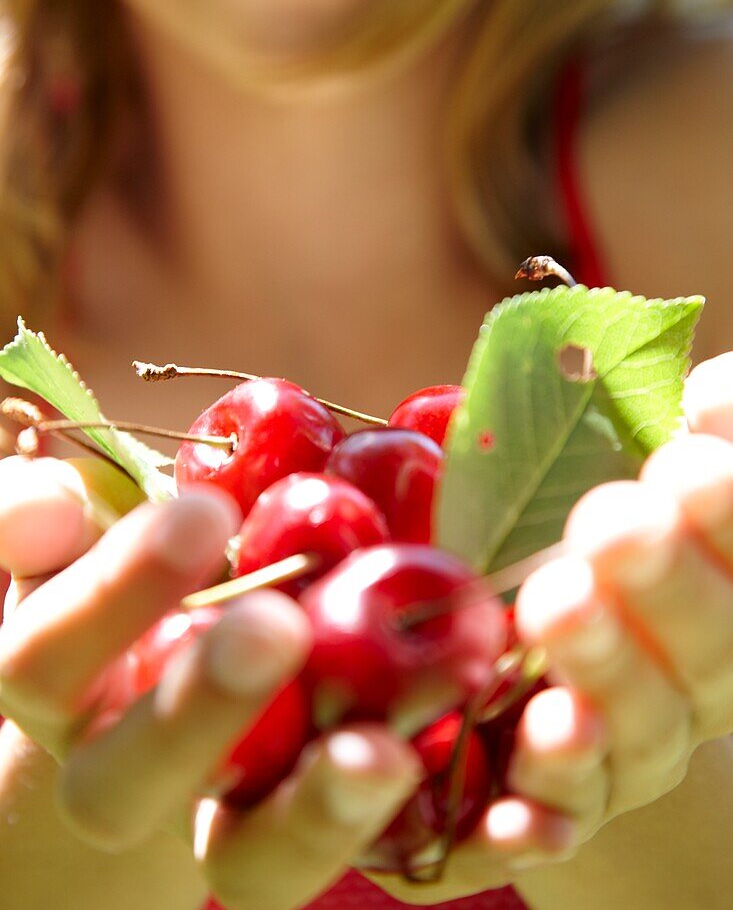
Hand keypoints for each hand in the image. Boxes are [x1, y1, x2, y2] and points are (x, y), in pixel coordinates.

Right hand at [0, 460, 420, 909]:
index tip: (204, 514)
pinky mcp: (315, 850)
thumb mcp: (74, 547)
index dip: (117, 592)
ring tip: (382, 757)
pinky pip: (369, 872)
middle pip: (130, 782)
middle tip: (274, 628)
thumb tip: (50, 508)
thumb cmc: (127, 597)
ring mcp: (221, 828)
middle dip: (196, 709)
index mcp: (60, 689)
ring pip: (247, 860)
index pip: (50, 656)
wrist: (166, 708)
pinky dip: (429, 842)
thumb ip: (37, 518)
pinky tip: (497, 812)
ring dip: (315, 813)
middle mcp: (125, 777)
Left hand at [370, 351, 732, 903]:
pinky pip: (567, 815)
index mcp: (728, 587)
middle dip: (664, 583)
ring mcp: (647, 742)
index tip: (685, 465)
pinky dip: (545, 808)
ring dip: (602, 672)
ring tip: (555, 610)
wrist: (579, 663)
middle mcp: (705, 671)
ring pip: (640, 726)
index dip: (729, 517)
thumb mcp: (642, 480)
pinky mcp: (579, 800)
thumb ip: (681, 433)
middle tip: (613, 525)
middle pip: (707, 642)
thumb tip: (714, 391)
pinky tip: (512, 801)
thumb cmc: (609, 547)